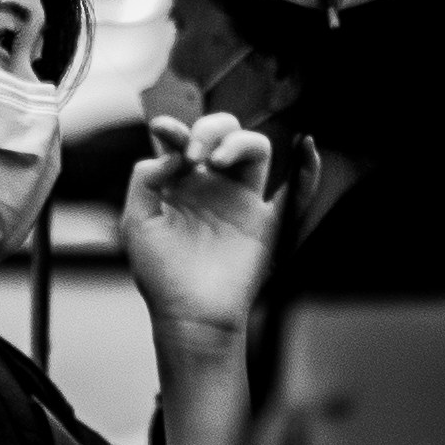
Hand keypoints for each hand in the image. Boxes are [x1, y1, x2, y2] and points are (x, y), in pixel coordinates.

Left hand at [120, 108, 281, 349]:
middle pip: (223, 133)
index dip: (174, 128)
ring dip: (238, 142)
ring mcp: (242, 201)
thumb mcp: (137, 223)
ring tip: (215, 160)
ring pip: (255, 149)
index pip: (183, 141)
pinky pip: (296, 192)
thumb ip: (145, 181)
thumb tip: (172, 155)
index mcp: (180, 184)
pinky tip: (305, 146)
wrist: (190, 316)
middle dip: (209, 129)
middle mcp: (213, 186)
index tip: (162, 129)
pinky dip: (308, 169)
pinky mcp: (267, 222)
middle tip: (194, 154)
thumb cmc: (161, 274)